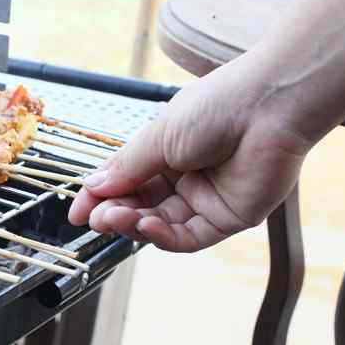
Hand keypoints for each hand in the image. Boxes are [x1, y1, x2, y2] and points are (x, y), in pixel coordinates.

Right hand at [67, 59, 311, 251]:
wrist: (267, 106)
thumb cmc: (215, 107)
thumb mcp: (157, 137)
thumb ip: (126, 168)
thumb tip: (92, 186)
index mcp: (164, 153)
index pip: (124, 183)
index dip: (99, 198)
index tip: (76, 213)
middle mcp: (183, 178)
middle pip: (139, 207)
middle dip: (114, 213)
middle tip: (97, 217)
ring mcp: (205, 200)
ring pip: (159, 225)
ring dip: (133, 225)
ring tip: (114, 218)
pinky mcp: (227, 218)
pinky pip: (188, 238)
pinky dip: (163, 236)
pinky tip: (145, 225)